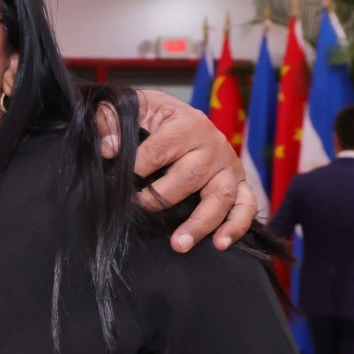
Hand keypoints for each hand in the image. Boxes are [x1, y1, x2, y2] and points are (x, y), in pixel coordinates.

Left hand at [98, 90, 254, 253]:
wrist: (177, 116)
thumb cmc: (153, 116)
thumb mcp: (133, 109)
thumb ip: (112, 120)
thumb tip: (108, 148)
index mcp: (186, 123)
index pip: (157, 152)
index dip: (134, 170)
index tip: (115, 184)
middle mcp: (213, 144)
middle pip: (189, 177)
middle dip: (160, 198)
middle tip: (136, 211)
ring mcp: (228, 165)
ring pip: (220, 196)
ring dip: (200, 223)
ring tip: (179, 244)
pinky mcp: (239, 182)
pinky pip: (245, 206)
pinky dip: (236, 226)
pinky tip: (220, 244)